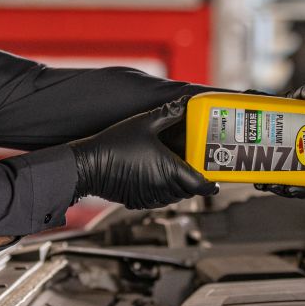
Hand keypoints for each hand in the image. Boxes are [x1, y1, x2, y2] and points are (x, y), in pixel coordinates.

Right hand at [71, 98, 218, 208]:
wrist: (88, 165)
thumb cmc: (114, 145)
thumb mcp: (144, 123)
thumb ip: (168, 113)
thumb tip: (184, 104)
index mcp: (170, 170)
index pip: (201, 185)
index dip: (211, 184)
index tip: (216, 179)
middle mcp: (163, 187)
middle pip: (189, 191)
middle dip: (194, 181)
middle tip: (194, 166)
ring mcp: (151, 197)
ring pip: (174, 197)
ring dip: (178, 187)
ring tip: (175, 169)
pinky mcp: (139, 201)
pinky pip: (159, 200)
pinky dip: (163, 191)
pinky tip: (156, 176)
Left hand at [254, 83, 304, 201]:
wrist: (258, 105)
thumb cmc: (285, 104)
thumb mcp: (296, 97)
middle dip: (300, 191)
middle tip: (289, 189)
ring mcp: (289, 163)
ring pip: (290, 185)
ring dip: (281, 189)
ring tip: (272, 185)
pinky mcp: (271, 165)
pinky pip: (271, 179)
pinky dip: (265, 183)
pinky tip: (260, 182)